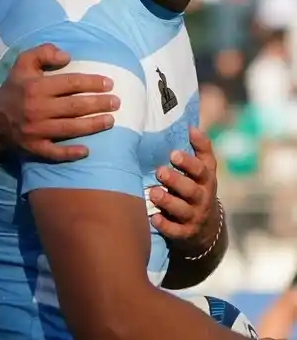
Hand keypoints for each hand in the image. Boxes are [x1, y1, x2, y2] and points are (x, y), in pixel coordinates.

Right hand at [0, 43, 119, 161]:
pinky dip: (70, 153)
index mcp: (36, 87)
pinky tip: (86, 150)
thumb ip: (43, 52)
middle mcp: (37, 109)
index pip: (71, 83)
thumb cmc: (14, 88)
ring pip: (70, 128)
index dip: (92, 83)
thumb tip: (67, 56)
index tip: (109, 83)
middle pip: (75, 107)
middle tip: (116, 102)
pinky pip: (55, 153)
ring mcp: (36, 130)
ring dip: (93, 125)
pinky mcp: (34, 147)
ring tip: (110, 120)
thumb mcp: (23, 63)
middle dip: (99, 104)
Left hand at [149, 126, 218, 251]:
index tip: (173, 153)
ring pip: (183, 209)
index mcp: (206, 180)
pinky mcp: (185, 233)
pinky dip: (165, 225)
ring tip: (152, 192)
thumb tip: (191, 126)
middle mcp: (202, 198)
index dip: (190, 161)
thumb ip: (199, 149)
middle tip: (160, 171)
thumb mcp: (202, 170)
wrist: (205, 228)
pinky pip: (176, 231)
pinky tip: (153, 218)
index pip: (203, 169)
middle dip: (176, 180)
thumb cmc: (196, 188)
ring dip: (167, 201)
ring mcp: (194, 217)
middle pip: (191, 189)